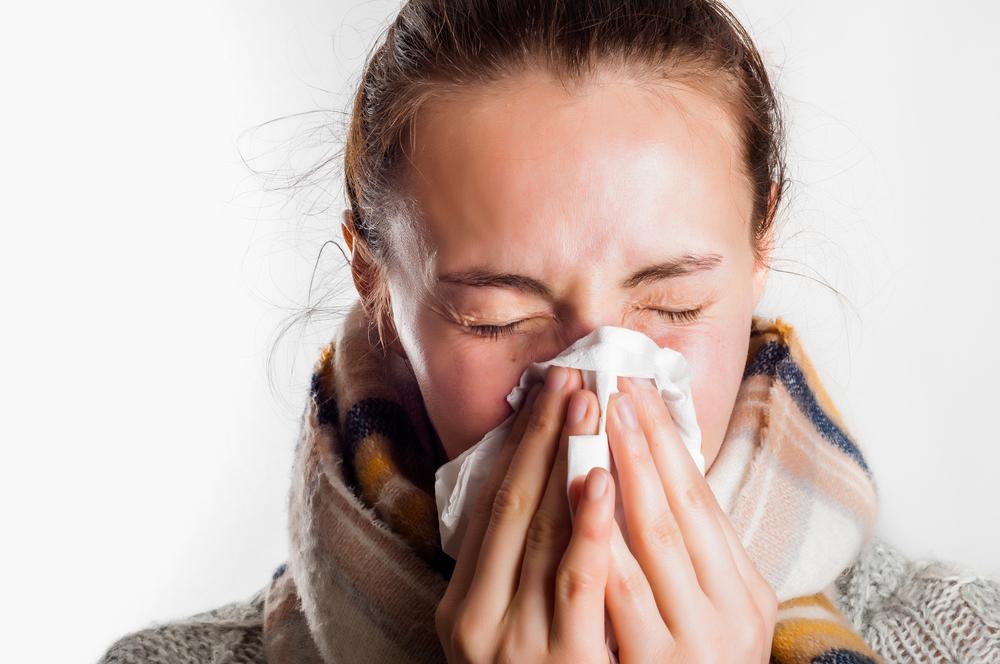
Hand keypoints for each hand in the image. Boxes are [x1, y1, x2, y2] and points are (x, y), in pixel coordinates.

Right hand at [435, 365, 616, 662]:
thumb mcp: (509, 632)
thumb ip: (519, 573)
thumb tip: (545, 488)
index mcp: (464, 605)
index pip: (495, 502)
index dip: (523, 442)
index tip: (548, 388)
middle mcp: (478, 618)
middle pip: (516, 504)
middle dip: (546, 435)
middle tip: (572, 374)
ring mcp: (516, 642)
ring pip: (543, 533)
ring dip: (568, 462)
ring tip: (589, 403)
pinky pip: (576, 583)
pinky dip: (587, 527)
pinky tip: (601, 479)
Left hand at [601, 376, 778, 662]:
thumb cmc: (694, 662)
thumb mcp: (714, 606)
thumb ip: (692, 550)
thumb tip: (657, 469)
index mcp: (743, 593)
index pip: (700, 500)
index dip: (667, 442)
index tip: (639, 390)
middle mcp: (724, 617)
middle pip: (673, 511)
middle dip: (637, 442)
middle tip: (611, 383)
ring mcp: (683, 645)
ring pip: (643, 544)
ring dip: (611, 475)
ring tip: (588, 417)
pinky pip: (610, 594)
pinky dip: (594, 540)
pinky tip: (579, 493)